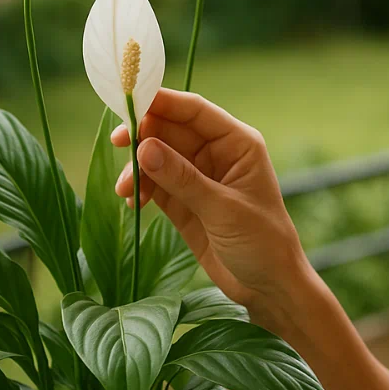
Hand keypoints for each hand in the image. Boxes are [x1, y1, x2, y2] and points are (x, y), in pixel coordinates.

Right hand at [113, 88, 309, 312]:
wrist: (269, 288)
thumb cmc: (263, 243)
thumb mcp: (223, 210)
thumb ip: (183, 179)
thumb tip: (143, 148)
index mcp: (238, 143)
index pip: (195, 110)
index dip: (163, 102)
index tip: (130, 101)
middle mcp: (217, 154)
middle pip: (171, 129)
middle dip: (143, 135)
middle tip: (118, 143)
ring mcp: (198, 178)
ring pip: (158, 157)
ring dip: (138, 168)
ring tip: (125, 189)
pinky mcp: (184, 203)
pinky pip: (154, 184)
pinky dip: (140, 188)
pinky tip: (132, 202)